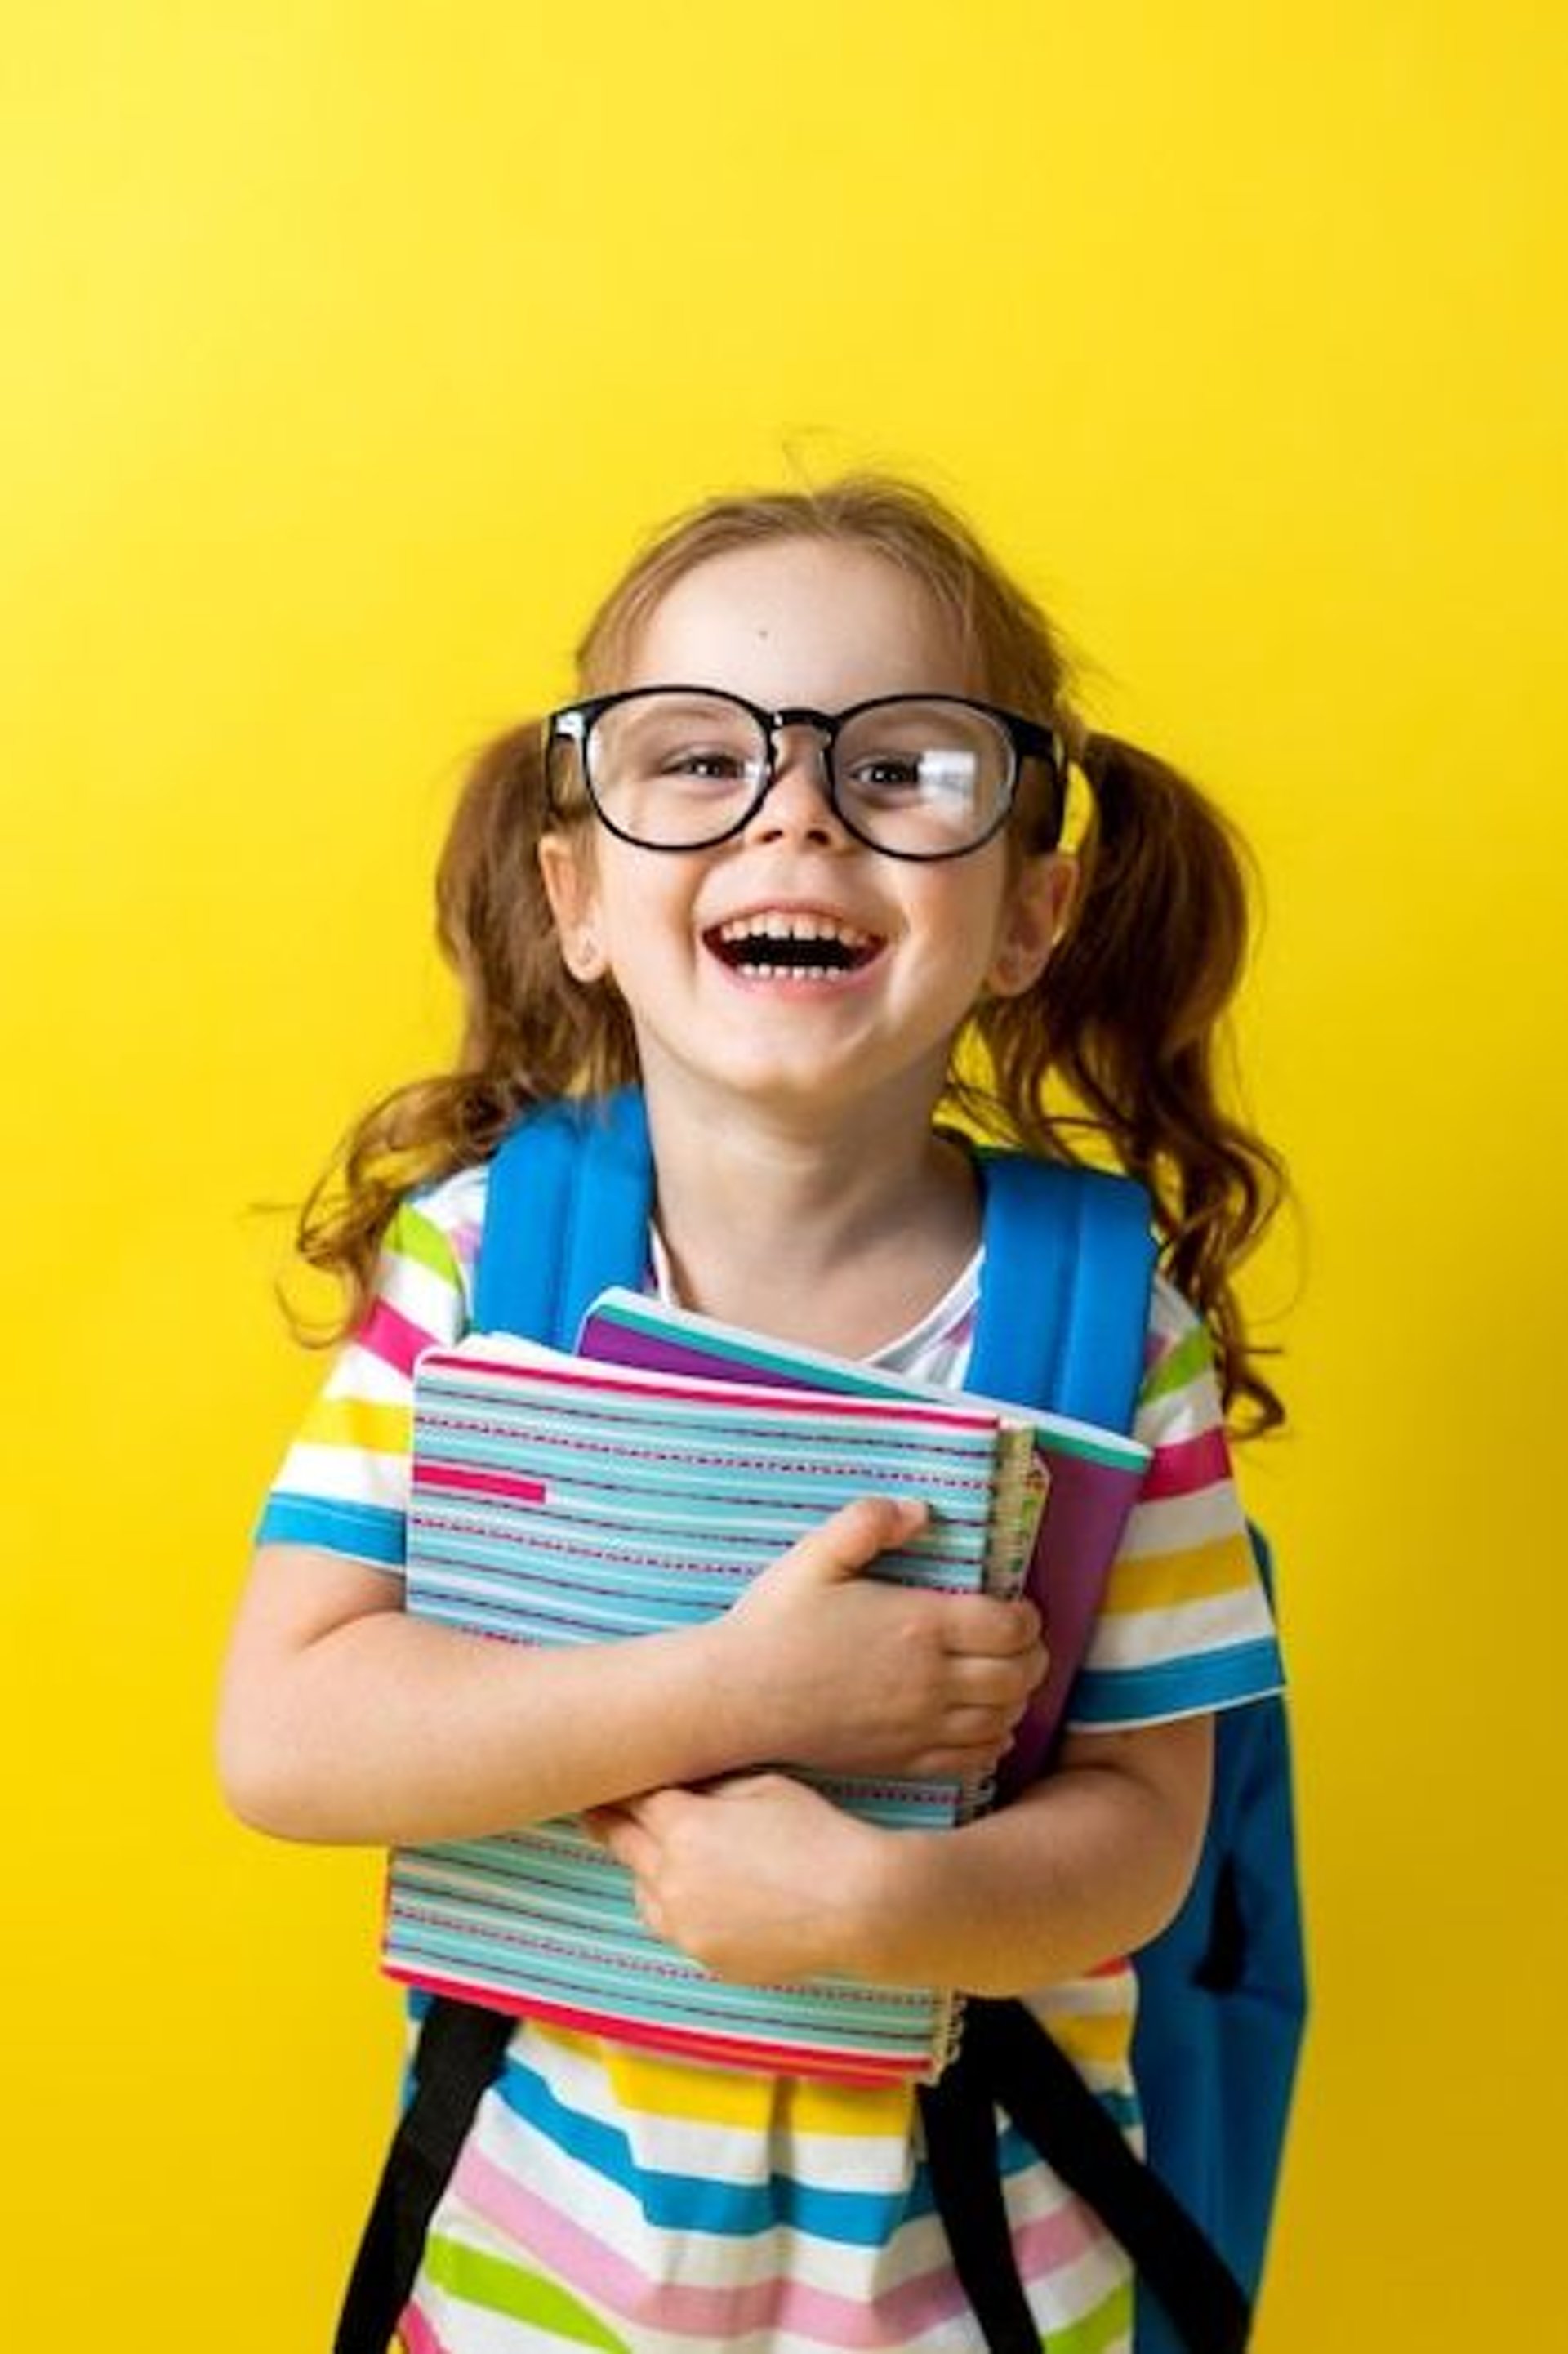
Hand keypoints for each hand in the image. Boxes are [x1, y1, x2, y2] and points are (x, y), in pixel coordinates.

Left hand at [587, 1775, 886, 1984]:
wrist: (858, 1905)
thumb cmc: (816, 1834)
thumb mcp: (761, 1787)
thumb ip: (711, 1788)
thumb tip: (685, 1787)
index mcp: (684, 1828)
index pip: (634, 1804)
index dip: (620, 1792)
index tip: (606, 1784)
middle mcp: (673, 1880)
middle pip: (627, 1847)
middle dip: (611, 1826)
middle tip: (594, 1814)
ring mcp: (687, 1927)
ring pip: (644, 1897)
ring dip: (644, 1873)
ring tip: (649, 1858)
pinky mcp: (708, 1960)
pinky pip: (676, 1931)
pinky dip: (676, 1912)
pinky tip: (695, 1898)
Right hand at [716, 1496, 1046, 1780]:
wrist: (738, 1698)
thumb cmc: (774, 1623)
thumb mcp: (815, 1557)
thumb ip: (868, 1523)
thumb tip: (920, 1510)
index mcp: (918, 1625)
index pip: (1009, 1626)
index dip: (1027, 1617)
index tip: (1017, 1607)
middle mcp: (931, 1680)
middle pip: (1018, 1674)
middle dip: (1032, 1655)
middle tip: (1021, 1641)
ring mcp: (920, 1726)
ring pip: (1002, 1717)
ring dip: (1017, 1697)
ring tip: (1007, 1678)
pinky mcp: (904, 1760)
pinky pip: (973, 1758)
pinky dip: (993, 1740)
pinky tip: (985, 1724)